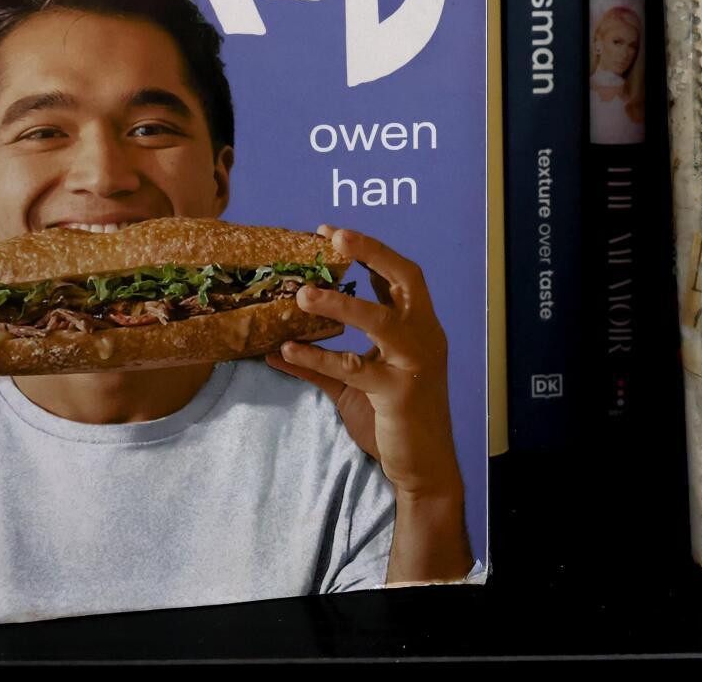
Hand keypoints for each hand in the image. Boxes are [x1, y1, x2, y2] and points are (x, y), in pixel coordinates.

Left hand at [265, 226, 462, 501]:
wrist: (424, 467)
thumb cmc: (394, 420)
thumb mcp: (355, 386)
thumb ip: (321, 363)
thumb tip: (277, 347)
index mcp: (419, 328)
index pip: (400, 276)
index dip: (368, 251)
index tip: (332, 233)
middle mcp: (424, 336)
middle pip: (405, 278)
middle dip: (370, 252)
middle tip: (333, 238)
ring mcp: (415, 363)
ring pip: (380, 319)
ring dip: (341, 303)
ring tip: (303, 293)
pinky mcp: (399, 392)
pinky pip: (353, 368)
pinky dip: (318, 357)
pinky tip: (288, 351)